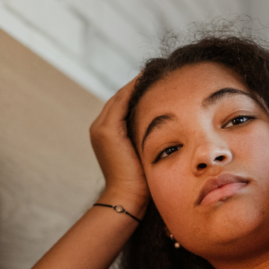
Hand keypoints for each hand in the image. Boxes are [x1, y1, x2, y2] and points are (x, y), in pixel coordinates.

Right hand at [89, 77, 148, 214]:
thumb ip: (146, 137)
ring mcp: (100, 128)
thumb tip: (169, 126)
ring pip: (121, 96)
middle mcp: (99, 127)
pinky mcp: (107, 130)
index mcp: (107, 133)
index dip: (138, 92)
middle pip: (121, 97)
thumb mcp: (143, 153)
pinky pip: (122, 102)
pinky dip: (134, 90)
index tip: (158, 81)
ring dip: (137, 83)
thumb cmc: (141, 181)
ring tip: (155, 71)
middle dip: (138, 84)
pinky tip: (150, 80)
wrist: (128, 198)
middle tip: (157, 70)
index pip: (123, 105)